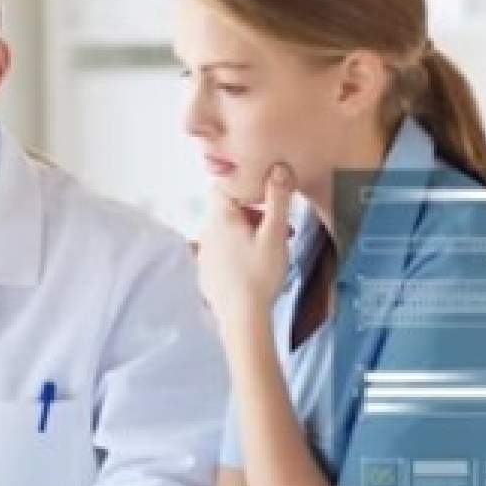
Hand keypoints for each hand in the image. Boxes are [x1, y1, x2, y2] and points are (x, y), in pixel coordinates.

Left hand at [196, 163, 293, 344]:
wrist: (242, 317)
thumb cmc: (259, 275)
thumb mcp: (274, 234)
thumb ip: (277, 199)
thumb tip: (278, 168)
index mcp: (220, 218)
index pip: (224, 186)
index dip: (246, 187)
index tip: (268, 198)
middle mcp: (207, 231)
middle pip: (228, 209)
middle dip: (255, 213)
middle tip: (280, 226)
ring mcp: (205, 253)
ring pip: (228, 231)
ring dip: (251, 232)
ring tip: (275, 247)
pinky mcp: (207, 271)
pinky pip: (224, 251)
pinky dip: (241, 251)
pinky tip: (258, 265)